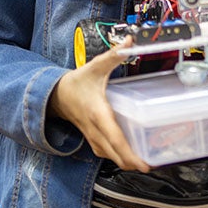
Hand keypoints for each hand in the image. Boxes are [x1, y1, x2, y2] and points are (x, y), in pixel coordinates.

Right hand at [48, 37, 148, 171]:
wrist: (54, 94)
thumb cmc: (76, 83)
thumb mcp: (95, 67)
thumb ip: (114, 55)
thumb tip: (131, 42)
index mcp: (98, 114)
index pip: (115, 139)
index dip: (130, 154)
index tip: (144, 164)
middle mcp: (95, 129)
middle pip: (115, 155)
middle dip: (133, 163)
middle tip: (153, 165)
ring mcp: (92, 136)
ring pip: (110, 157)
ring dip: (126, 162)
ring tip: (145, 162)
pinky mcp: (92, 138)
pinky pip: (106, 152)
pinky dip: (118, 156)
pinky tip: (129, 155)